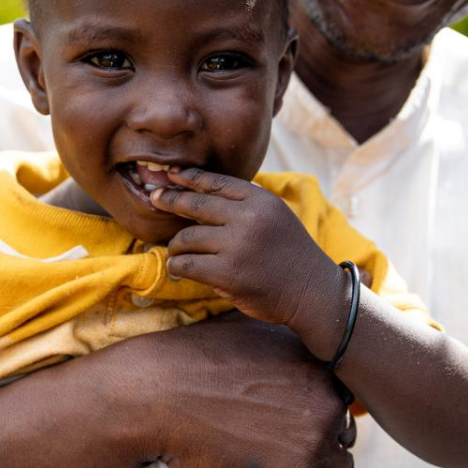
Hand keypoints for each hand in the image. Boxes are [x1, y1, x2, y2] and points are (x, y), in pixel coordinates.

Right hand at [133, 313, 355, 467]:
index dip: (323, 409)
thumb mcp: (252, 332)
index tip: (297, 415)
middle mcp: (326, 401)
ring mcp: (314, 440)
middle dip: (322, 440)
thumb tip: (297, 334)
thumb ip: (286, 345)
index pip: (344, 398)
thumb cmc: (199, 359)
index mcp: (319, 367)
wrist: (160, 393)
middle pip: (345, 434)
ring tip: (278, 459)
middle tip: (283, 441)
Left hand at [152, 167, 342, 333]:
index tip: (172, 175)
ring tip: (176, 249)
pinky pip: (187, 263)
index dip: (190, 178)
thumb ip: (246, 204)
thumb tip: (203, 194)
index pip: (217, 183)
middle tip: (155, 198)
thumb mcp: (275, 215)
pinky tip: (178, 267)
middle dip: (171, 200)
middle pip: (196, 204)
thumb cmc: (290, 254)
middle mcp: (248, 218)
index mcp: (260, 201)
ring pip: (188, 237)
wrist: (312, 292)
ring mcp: (237, 246)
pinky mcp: (227, 274)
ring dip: (176, 245)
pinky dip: (178, 265)